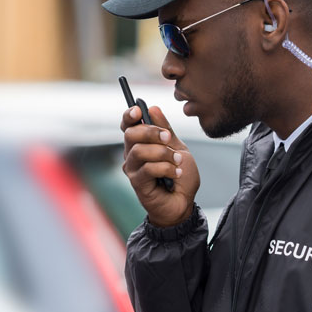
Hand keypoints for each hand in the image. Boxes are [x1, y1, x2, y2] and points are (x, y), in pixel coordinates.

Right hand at [121, 105, 199, 226]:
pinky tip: (176, 174)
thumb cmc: (180, 177)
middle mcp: (131, 155)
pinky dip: (165, 168)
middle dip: (151, 132)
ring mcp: (132, 170)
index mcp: (140, 143)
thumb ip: (166, 129)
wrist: (184, 202)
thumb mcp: (178, 147)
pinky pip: (148, 169)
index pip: (127, 125)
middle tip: (168, 138)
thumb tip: (153, 108)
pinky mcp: (137, 183)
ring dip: (162, 153)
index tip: (138, 110)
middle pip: (130, 135)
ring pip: (139, 151)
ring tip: (177, 161)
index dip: (129, 116)